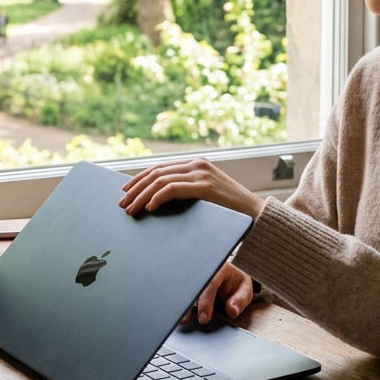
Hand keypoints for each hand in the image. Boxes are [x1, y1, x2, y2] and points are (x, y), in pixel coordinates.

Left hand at [119, 157, 265, 219]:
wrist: (257, 216)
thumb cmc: (230, 211)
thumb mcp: (204, 197)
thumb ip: (185, 193)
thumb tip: (156, 201)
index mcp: (196, 164)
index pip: (160, 168)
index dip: (139, 179)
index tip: (124, 191)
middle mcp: (197, 164)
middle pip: (156, 173)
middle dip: (135, 189)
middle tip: (121, 204)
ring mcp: (201, 173)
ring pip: (160, 180)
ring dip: (141, 196)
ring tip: (130, 210)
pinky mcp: (205, 185)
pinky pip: (172, 189)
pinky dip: (157, 198)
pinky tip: (149, 208)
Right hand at [187, 261, 254, 324]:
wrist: (231, 277)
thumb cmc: (237, 283)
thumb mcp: (245, 291)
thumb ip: (240, 300)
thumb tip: (232, 311)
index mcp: (220, 268)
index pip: (211, 283)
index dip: (206, 301)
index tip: (204, 317)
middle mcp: (206, 269)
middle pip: (195, 284)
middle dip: (190, 302)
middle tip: (188, 319)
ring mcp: (198, 275)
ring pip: (187, 287)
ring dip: (183, 303)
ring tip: (182, 318)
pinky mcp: (192, 283)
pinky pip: (185, 291)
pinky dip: (183, 302)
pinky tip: (180, 313)